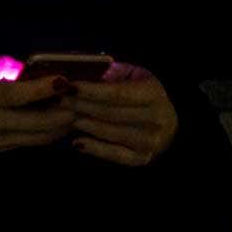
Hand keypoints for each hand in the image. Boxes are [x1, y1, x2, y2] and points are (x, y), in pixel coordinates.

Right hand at [0, 57, 76, 187]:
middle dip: (66, 110)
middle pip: (42, 122)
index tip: (66, 79)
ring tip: (71, 110)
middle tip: (79, 97)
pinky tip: (52, 122)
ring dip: (60, 125)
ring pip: (40, 137)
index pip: (24, 94)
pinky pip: (27, 142)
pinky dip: (44, 133)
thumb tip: (22, 66)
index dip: (49, 87)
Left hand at [64, 62, 178, 166]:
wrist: (171, 119)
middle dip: (81, 105)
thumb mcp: (135, 74)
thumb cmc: (145, 92)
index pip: (117, 93)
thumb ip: (113, 73)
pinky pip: (114, 155)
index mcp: (154, 95)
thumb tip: (85, 74)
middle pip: (109, 113)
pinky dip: (94, 148)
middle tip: (59, 99)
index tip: (70, 86)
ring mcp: (151, 142)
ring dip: (83, 123)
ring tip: (64, 115)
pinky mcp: (143, 158)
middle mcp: (156, 120)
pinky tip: (76, 142)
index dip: (92, 91)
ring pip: (109, 133)